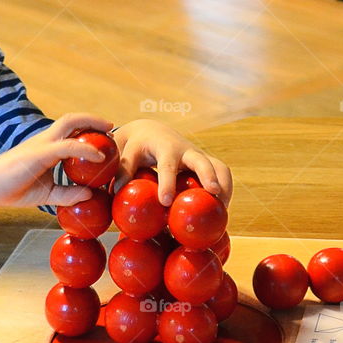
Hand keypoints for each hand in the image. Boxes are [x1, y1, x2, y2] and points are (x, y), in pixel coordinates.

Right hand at [0, 113, 112, 207]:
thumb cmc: (12, 189)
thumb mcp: (46, 194)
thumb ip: (67, 194)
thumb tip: (91, 194)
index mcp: (45, 147)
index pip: (69, 130)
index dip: (88, 128)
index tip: (105, 136)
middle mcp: (44, 140)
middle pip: (71, 119)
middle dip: (93, 119)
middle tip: (111, 127)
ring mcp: (41, 144)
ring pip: (69, 123)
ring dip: (92, 123)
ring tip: (110, 132)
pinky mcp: (38, 153)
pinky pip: (66, 146)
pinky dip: (85, 148)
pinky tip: (99, 155)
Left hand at [111, 119, 232, 206]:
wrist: (152, 131)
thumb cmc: (135, 147)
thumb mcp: (125, 153)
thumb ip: (122, 169)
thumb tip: (115, 191)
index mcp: (163, 147)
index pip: (166, 164)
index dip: (167, 182)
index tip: (165, 201)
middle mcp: (184, 150)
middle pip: (200, 160)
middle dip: (207, 175)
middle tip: (211, 193)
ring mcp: (197, 156)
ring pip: (217, 166)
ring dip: (223, 185)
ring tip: (223, 210)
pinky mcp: (206, 163)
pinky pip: (222, 174)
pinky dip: (226, 190)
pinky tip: (222, 211)